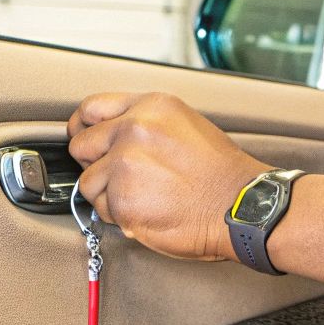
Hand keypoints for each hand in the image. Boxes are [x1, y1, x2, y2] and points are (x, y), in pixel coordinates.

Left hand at [67, 92, 271, 260]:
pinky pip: (102, 209)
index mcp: (150, 108)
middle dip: (96, 164)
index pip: (91, 108)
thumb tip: (111, 135)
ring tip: (143, 197)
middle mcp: (134, 130)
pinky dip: (120, 216)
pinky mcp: (123, 200)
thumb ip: (145, 124)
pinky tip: (148, 211)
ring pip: (88, 181)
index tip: (86, 140)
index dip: (83, 128)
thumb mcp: (185, 125)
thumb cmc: (222, 174)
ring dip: (108, 194)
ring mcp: (125, 165)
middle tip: (122, 178)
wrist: (243, 207)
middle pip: (81, 145)